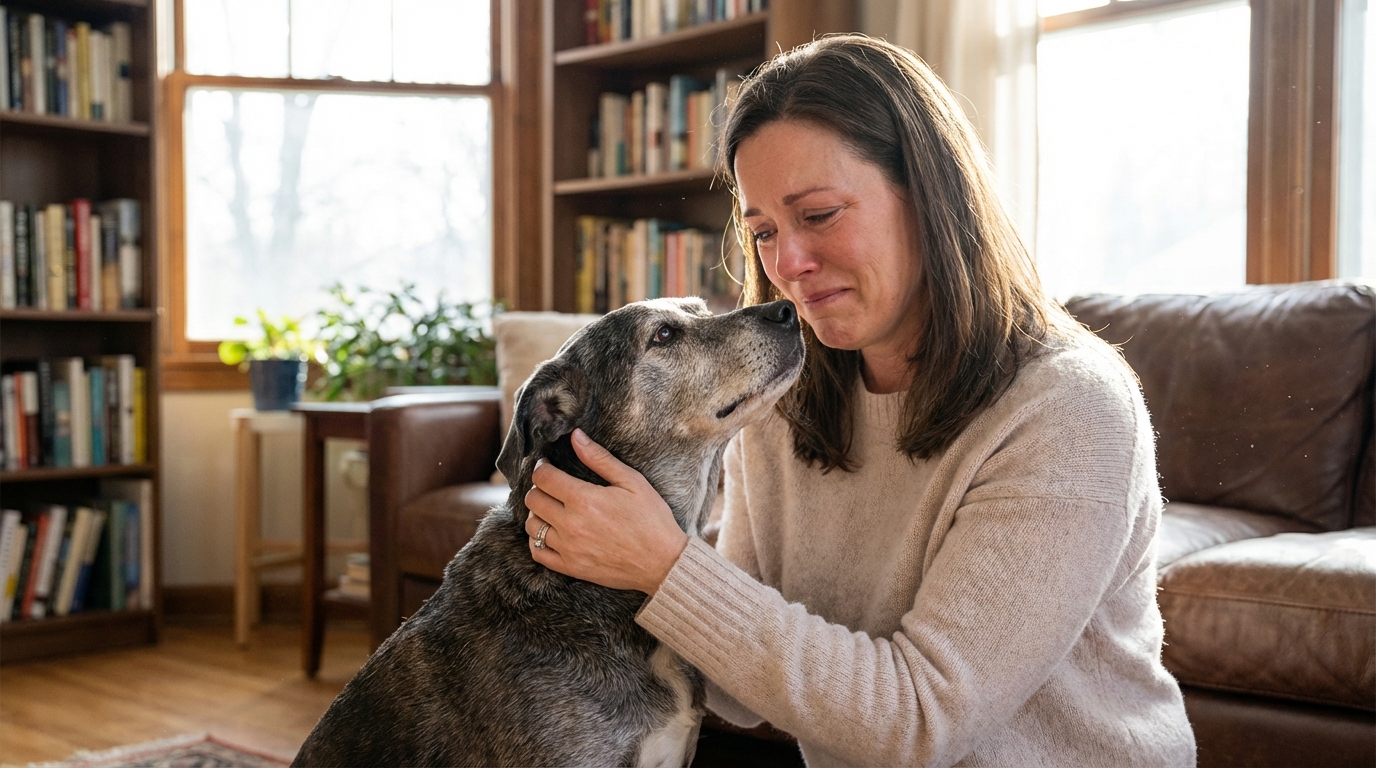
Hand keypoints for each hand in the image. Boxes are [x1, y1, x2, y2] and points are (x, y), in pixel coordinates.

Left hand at [524, 429, 688, 594]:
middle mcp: (570, 524)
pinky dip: (537, 541)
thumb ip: (600, 458)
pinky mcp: (570, 567)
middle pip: (533, 500)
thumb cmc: (652, 519)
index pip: (543, 477)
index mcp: (584, 499)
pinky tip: (551, 533)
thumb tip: (575, 436)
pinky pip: (538, 553)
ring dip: (537, 514)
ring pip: (531, 526)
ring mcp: (568, 548)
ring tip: (552, 509)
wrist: (663, 562)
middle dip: (539, 488)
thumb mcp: (632, 482)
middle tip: (552, 487)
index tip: (548, 466)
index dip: (542, 467)